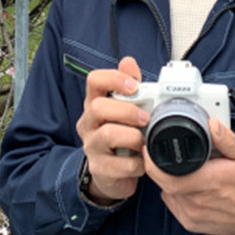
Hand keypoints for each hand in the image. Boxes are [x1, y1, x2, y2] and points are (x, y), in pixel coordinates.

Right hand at [75, 56, 147, 204]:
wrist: (112, 173)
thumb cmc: (120, 135)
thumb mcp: (125, 109)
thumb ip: (129, 86)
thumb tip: (128, 61)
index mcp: (95, 103)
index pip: (94, 81)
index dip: (114, 79)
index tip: (134, 86)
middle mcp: (88, 123)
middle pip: (98, 107)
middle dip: (127, 111)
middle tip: (145, 118)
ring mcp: (91, 146)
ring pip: (107, 135)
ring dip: (133, 136)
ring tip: (144, 141)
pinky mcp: (100, 168)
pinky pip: (120, 164)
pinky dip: (137, 163)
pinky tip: (143, 161)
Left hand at [145, 118, 234, 234]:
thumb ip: (227, 140)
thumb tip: (212, 125)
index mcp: (208, 181)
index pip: (166, 175)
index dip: (152, 161)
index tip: (149, 148)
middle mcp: (196, 200)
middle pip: (163, 181)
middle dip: (162, 167)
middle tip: (171, 156)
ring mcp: (192, 214)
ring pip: (167, 192)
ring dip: (171, 180)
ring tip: (189, 171)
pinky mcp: (191, 223)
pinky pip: (173, 204)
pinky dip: (176, 193)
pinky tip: (191, 186)